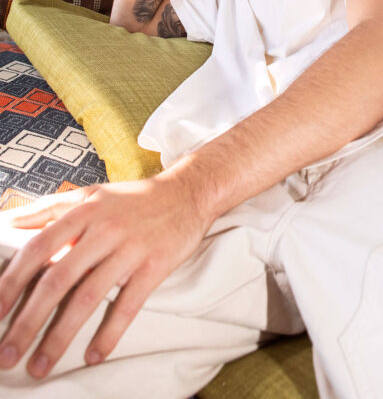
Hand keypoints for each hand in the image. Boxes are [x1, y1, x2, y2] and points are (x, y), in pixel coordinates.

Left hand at [0, 177, 209, 377]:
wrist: (188, 193)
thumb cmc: (136, 198)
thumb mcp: (93, 194)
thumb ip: (51, 208)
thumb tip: (8, 222)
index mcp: (85, 212)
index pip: (38, 248)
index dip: (11, 282)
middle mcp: (105, 230)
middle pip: (58, 280)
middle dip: (27, 322)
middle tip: (6, 354)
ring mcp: (131, 249)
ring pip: (88, 298)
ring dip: (60, 337)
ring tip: (39, 366)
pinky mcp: (155, 266)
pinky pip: (128, 306)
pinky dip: (109, 334)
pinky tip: (93, 355)